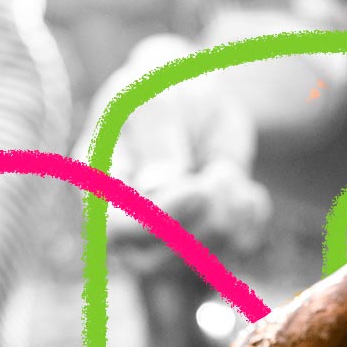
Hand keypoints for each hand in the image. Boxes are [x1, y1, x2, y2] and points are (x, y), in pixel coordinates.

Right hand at [89, 36, 271, 258]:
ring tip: (227, 170)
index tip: (199, 189)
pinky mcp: (204, 239)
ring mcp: (162, 236)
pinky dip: (249, 217)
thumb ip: (155, 138)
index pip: (114, 228)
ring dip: (228, 215)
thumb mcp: (157, 98)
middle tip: (221, 173)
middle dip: (202, 219)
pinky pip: (235, 249)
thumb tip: (154, 187)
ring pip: (199, 260)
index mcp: (97, 181)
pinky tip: (243, 187)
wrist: (198, 92)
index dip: (159, 220)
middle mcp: (124, 219)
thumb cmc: (164, 87)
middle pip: (156, 257)